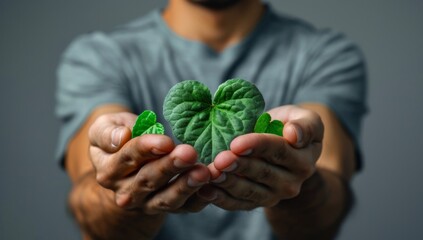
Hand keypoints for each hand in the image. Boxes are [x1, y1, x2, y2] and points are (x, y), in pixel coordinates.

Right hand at [88, 112, 210, 214]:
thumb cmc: (120, 137)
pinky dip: (200, 199)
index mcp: (109, 170)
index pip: (127, 158)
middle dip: (170, 167)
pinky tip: (212, 187)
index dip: (147, 149)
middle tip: (189, 153)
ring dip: (186, 186)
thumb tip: (121, 137)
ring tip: (204, 173)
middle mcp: (126, 192)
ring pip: (167, 198)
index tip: (166, 141)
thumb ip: (107, 132)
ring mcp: (147, 204)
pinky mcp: (168, 208)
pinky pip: (185, 207)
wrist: (127, 165)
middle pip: (149, 180)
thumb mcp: (104, 128)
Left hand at [200, 105, 323, 209]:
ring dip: (228, 183)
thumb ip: (305, 125)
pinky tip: (205, 191)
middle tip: (220, 159)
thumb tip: (294, 134)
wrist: (283, 151)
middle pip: (262, 173)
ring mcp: (272, 196)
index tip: (237, 143)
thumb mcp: (305, 119)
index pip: (279, 151)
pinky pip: (237, 204)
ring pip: (248, 191)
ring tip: (211, 173)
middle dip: (239, 166)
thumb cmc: (289, 127)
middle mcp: (291, 183)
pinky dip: (220, 199)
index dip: (257, 146)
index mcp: (303, 160)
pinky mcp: (255, 204)